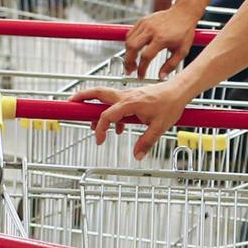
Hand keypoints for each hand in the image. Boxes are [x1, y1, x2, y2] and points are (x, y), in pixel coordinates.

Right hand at [73, 80, 188, 159]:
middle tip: (69, 104)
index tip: (99, 141)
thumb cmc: (170, 105)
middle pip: (97, 93)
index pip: (107, 115)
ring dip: (94, 106)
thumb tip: (137, 156)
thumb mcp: (160, 127)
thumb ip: (147, 142)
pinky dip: (111, 113)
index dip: (100, 129)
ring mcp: (127, 95)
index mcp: (129, 103)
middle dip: (81, 97)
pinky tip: (119, 129)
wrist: (178, 91)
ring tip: (88, 122)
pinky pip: (115, 104)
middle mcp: (125, 96)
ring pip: (104, 97)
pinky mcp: (131, 97)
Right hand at [121, 6, 203, 76]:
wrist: (183, 13)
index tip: (141, 76)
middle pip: (132, 47)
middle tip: (130, 70)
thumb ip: (171, 65)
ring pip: (129, 40)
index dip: (141, 68)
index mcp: (161, 39)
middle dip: (128, 61)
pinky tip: (133, 50)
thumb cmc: (184, 31)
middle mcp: (151, 30)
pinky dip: (129, 43)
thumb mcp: (182, 51)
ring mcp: (145, 24)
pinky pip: (130, 33)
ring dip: (127, 53)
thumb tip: (161, 76)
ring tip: (131, 62)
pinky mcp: (142, 20)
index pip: (146, 56)